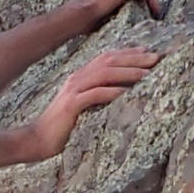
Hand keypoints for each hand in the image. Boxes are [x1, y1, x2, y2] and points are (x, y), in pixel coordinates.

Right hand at [25, 44, 157, 159]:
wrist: (37, 140)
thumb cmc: (62, 128)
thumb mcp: (83, 108)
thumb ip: (97, 97)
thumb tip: (122, 94)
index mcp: (80, 77)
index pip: (107, 58)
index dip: (129, 53)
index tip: (149, 52)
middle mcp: (77, 78)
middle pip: (109, 61)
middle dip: (134, 58)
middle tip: (156, 58)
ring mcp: (73, 90)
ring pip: (105, 74)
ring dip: (128, 72)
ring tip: (148, 74)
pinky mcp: (72, 104)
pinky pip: (96, 94)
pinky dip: (113, 92)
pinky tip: (128, 93)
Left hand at [72, 0, 163, 33]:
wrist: (83, 15)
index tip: (156, 11)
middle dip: (144, 3)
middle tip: (151, 15)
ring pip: (129, 2)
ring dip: (136, 10)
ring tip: (142, 20)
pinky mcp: (104, 9)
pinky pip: (120, 11)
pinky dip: (127, 16)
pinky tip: (128, 22)